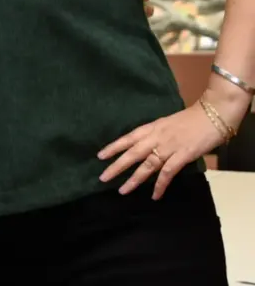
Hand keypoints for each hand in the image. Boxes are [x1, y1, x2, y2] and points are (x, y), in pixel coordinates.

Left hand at [97, 93, 240, 199]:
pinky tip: (154, 196)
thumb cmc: (191, 119)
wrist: (212, 114)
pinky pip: (168, 173)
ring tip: (123, 191)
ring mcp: (169, 147)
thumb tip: (145, 146)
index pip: (127, 138)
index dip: (113, 147)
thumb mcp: (167, 123)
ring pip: (147, 165)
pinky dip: (160, 185)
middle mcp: (156, 137)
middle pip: (132, 153)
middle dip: (116, 166)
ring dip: (134, 179)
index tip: (99, 156)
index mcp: (152, 127)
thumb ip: (155, 134)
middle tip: (103, 178)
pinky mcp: (182, 156)